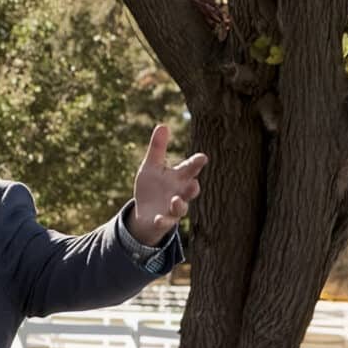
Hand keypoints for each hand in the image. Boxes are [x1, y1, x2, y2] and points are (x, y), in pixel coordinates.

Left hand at [129, 124, 207, 245]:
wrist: (145, 211)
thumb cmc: (152, 186)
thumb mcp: (151, 166)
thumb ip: (158, 149)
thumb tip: (163, 125)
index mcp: (178, 177)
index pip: (190, 168)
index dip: (196, 163)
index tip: (202, 157)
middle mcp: (179, 193)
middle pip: (190, 189)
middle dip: (193, 186)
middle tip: (194, 182)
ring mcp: (173, 208)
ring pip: (181, 208)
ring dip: (179, 204)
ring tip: (175, 200)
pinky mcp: (162, 221)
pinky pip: (165, 222)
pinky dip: (162, 221)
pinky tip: (158, 219)